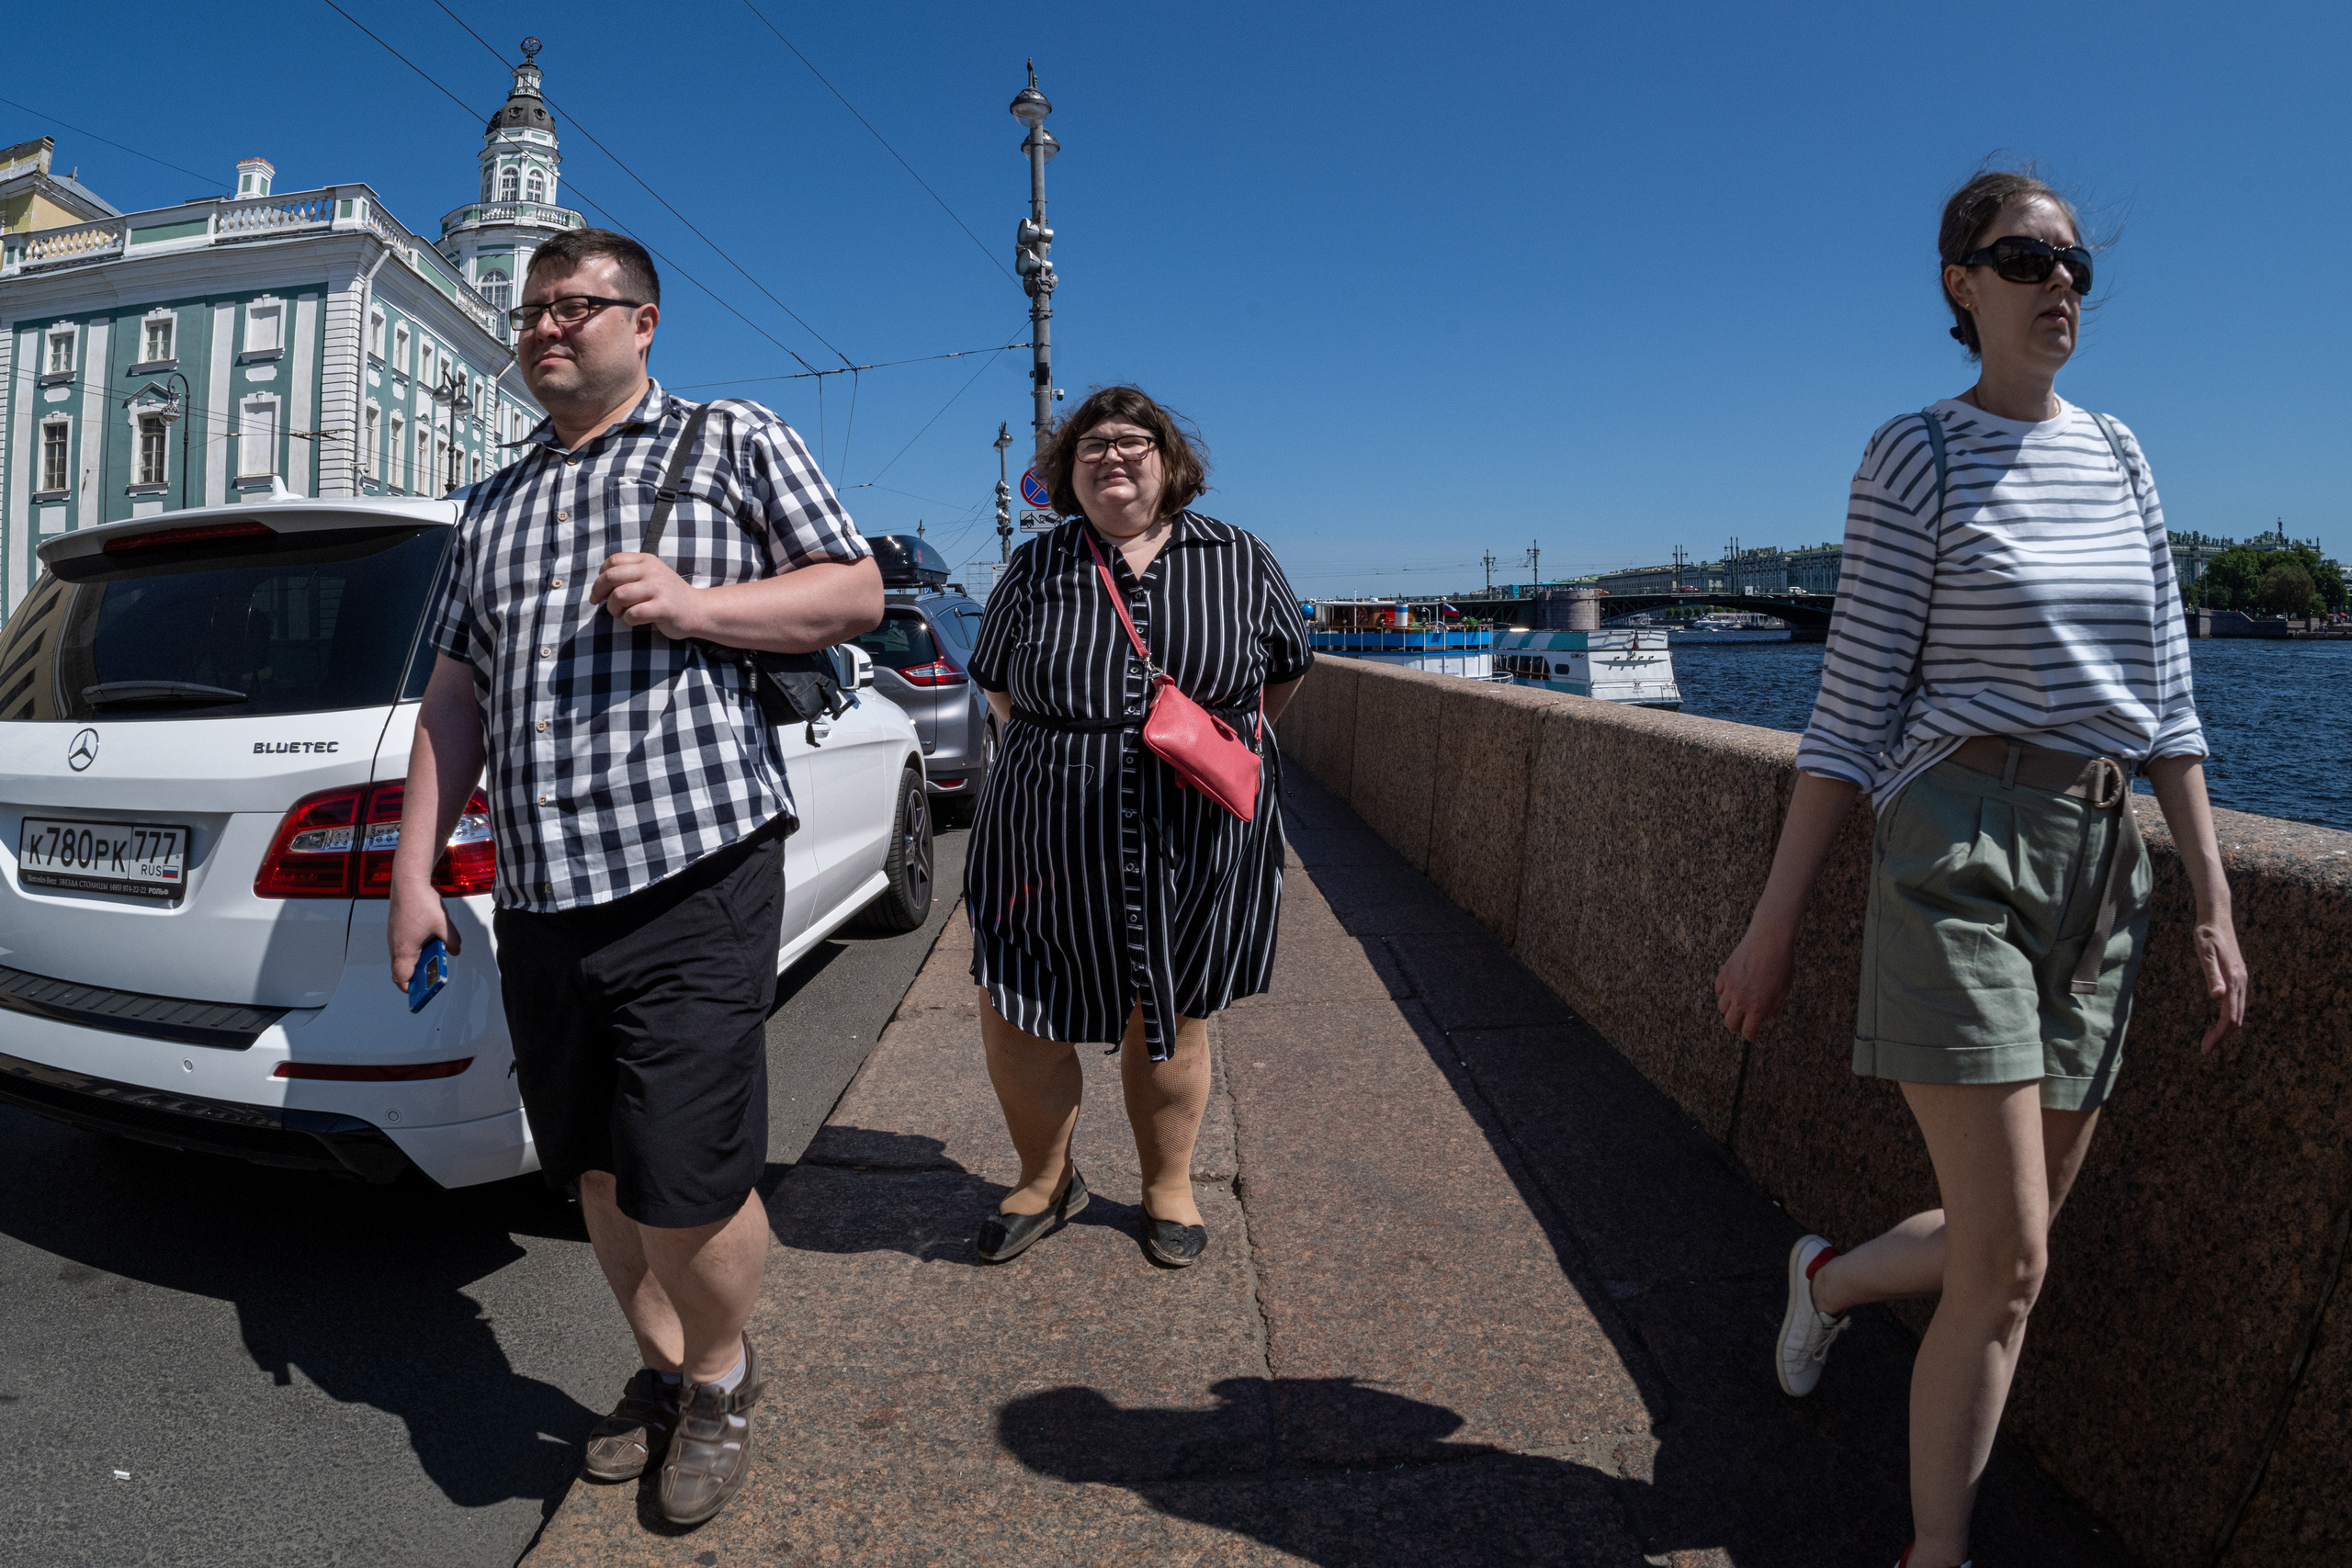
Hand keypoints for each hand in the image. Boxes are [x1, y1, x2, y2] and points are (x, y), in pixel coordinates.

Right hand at [388, 882, 460, 992]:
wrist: (408, 881)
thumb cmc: (421, 903)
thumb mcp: (444, 925)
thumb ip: (452, 941)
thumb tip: (455, 951)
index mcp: (405, 950)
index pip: (402, 978)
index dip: (411, 988)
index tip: (422, 992)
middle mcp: (395, 945)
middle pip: (401, 970)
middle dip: (416, 976)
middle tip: (431, 975)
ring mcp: (394, 936)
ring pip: (402, 957)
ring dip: (416, 960)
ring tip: (433, 955)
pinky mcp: (396, 928)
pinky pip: (403, 945)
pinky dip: (414, 948)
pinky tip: (428, 940)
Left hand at [591, 551, 703, 639]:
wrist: (697, 609)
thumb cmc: (667, 595)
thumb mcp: (651, 575)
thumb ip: (629, 574)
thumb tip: (599, 586)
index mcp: (647, 560)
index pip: (614, 561)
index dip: (601, 575)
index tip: (601, 589)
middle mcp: (652, 571)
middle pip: (611, 577)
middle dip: (598, 591)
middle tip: (598, 602)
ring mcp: (658, 589)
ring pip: (619, 596)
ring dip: (613, 608)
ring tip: (619, 613)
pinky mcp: (663, 608)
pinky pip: (633, 614)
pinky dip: (628, 620)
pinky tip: (634, 620)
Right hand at [1715, 921, 1794, 1042]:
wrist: (1769, 939)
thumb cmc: (1781, 963)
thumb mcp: (1784, 989)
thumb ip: (1775, 1006)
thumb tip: (1769, 1018)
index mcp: (1757, 1007)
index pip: (1748, 1031)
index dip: (1750, 1036)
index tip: (1752, 1035)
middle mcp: (1741, 1000)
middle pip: (1730, 1023)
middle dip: (1737, 1026)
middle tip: (1743, 1023)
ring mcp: (1730, 986)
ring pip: (1722, 1007)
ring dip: (1730, 1009)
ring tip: (1738, 1005)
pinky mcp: (1724, 973)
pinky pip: (1719, 990)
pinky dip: (1724, 993)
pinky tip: (1732, 989)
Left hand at [2192, 911, 2248, 1053]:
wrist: (2217, 917)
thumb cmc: (2207, 935)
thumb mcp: (2204, 953)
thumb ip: (2212, 975)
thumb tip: (2217, 998)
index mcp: (2234, 980)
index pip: (2229, 1016)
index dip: (2218, 1034)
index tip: (2205, 1048)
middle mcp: (2241, 983)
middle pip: (2236, 1018)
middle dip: (2221, 1036)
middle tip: (2204, 1048)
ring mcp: (2241, 980)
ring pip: (2238, 1012)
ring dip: (2225, 1028)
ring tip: (2209, 1040)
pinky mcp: (2237, 976)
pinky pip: (2236, 1003)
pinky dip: (2228, 1017)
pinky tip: (2218, 1021)